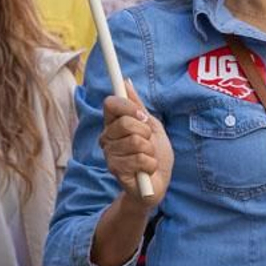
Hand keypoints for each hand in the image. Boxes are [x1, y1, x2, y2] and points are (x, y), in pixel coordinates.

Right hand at [99, 80, 172, 202]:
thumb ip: (138, 106)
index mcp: (114, 123)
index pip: (111, 103)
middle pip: (125, 122)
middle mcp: (107, 137)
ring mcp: (110, 154)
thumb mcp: (152, 126)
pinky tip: (146, 169)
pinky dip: (150, 164)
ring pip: (135, 141)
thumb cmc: (156, 154)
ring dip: (150, 151)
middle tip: (148, 143)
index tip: (143, 116)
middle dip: (145, 133)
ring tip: (148, 158)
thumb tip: (126, 82)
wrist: (158, 182)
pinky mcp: (115, 170)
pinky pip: (139, 158)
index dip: (128, 107)